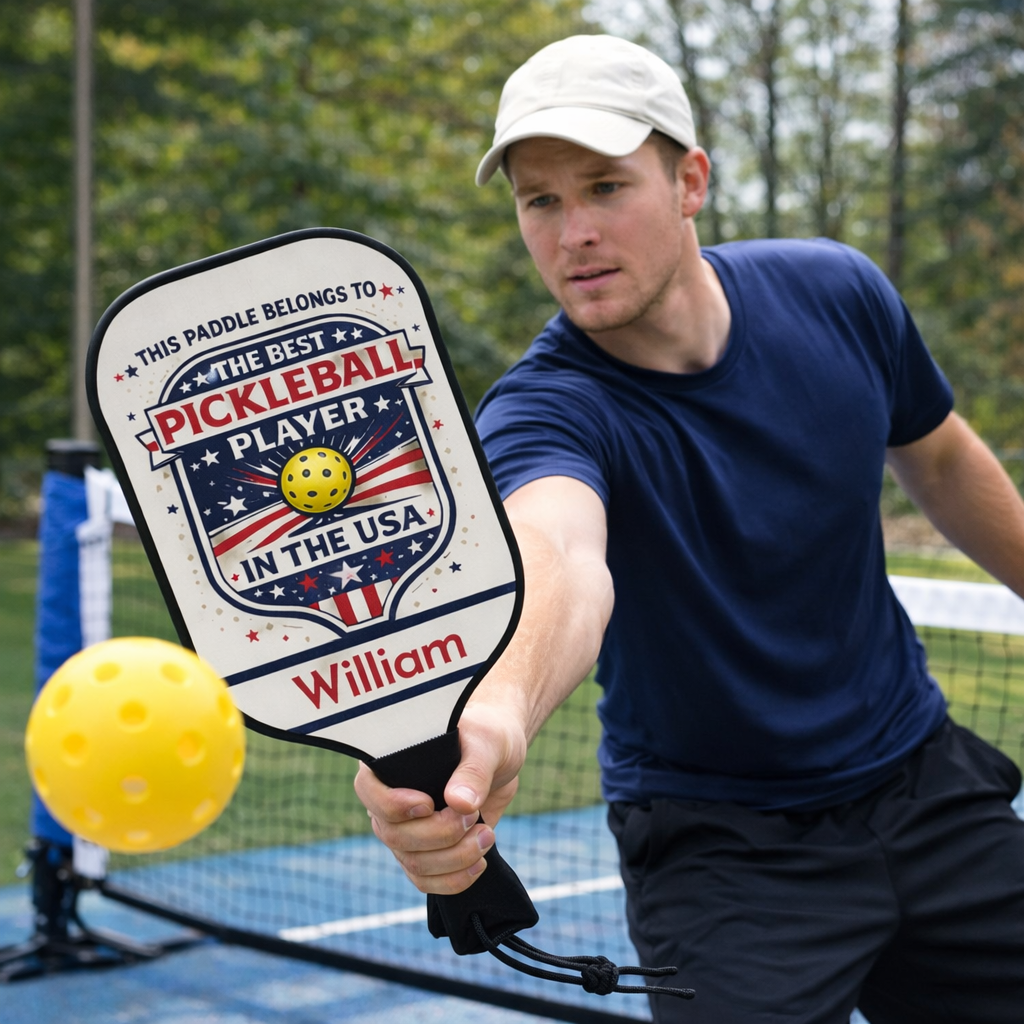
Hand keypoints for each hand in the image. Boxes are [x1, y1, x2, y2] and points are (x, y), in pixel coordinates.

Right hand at [354, 700, 527, 894]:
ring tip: (487, 835)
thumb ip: (473, 771)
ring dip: (455, 858)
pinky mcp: (426, 851)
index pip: (369, 791)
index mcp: (391, 762)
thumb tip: (460, 803)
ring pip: (414, 863)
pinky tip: (479, 863)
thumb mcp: (486, 744)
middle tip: (474, 816)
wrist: (500, 759)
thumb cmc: (487, 739)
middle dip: (441, 834)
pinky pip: (427, 881)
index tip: (430, 803)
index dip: (395, 805)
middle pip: (395, 836)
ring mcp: (406, 829)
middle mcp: (391, 799)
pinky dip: (454, 880)